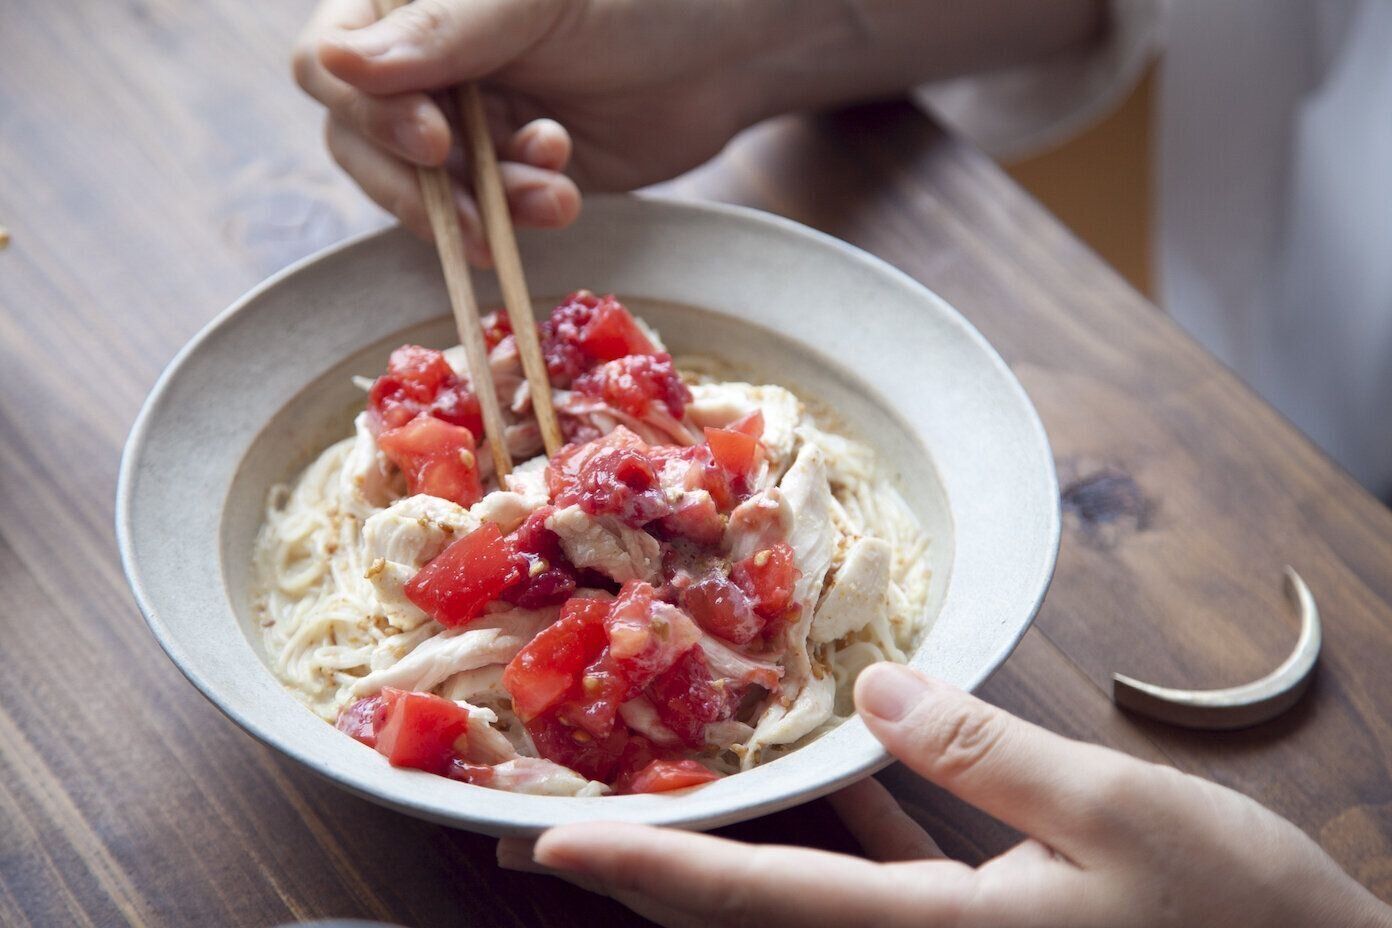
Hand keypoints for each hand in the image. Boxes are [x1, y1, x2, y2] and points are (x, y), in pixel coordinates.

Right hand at [292, 0, 769, 258]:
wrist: (727, 53)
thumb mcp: (539, 2)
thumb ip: (441, 31)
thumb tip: (333, 61)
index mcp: (411, 3)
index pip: (330, 61)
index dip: (369, 111)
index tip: (434, 143)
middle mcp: (421, 60)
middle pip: (360, 139)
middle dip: (424, 184)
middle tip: (478, 212)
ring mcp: (461, 120)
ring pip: (424, 188)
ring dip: (484, 203)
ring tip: (553, 193)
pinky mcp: (504, 173)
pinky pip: (480, 212)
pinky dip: (517, 213)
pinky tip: (563, 192)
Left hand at [499, 663, 1391, 927]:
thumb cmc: (1236, 920)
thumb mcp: (1113, 815)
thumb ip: (981, 747)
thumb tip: (876, 689)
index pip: (757, 899)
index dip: (648, 867)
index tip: (554, 841)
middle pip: (747, 916)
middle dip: (645, 875)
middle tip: (551, 833)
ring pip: (797, 901)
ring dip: (715, 856)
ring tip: (642, 805)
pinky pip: (871, 885)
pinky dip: (825, 837)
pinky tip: (817, 778)